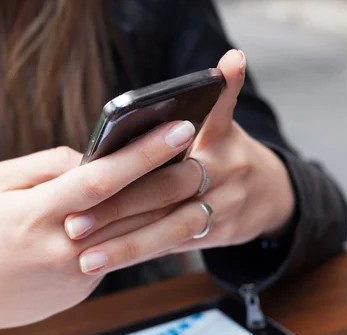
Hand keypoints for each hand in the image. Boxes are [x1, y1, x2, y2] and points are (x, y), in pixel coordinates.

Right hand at [0, 118, 198, 334]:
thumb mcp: (0, 183)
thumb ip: (50, 165)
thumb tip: (94, 158)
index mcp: (36, 212)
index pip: (102, 178)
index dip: (143, 153)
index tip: (177, 130)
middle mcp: (61, 246)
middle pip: (129, 210)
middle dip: (171, 182)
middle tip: (199, 158)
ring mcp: (75, 274)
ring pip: (134, 238)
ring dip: (168, 212)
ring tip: (190, 186)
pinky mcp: (82, 290)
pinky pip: (118, 256)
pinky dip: (141, 235)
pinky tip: (161, 217)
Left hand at [65, 49, 295, 273]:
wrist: (273, 196)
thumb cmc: (230, 152)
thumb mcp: (227, 122)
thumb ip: (218, 100)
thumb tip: (230, 58)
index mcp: (220, 143)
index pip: (183, 143)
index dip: (143, 157)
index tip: (99, 170)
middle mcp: (223, 178)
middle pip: (164, 194)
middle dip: (118, 210)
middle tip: (73, 223)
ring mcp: (222, 213)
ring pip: (168, 232)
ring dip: (126, 247)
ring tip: (86, 259)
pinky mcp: (215, 238)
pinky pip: (171, 247)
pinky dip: (139, 255)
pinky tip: (106, 263)